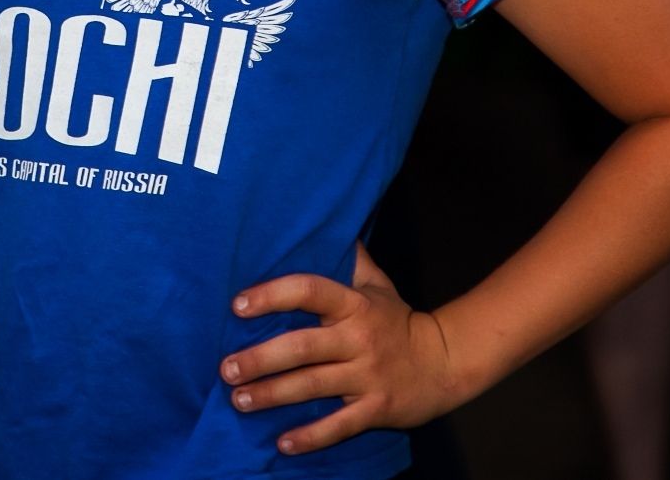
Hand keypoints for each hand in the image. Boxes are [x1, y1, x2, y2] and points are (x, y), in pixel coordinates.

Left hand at [221, 244, 457, 456]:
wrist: (444, 363)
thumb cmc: (398, 322)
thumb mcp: (378, 285)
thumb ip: (351, 259)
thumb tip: (328, 225)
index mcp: (355, 304)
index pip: (309, 291)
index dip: (272, 295)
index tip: (237, 305)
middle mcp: (358, 339)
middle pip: (303, 346)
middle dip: (260, 358)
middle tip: (226, 368)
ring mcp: (367, 376)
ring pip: (312, 386)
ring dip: (272, 395)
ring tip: (238, 400)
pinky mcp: (375, 409)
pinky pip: (338, 426)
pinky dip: (310, 437)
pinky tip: (282, 443)